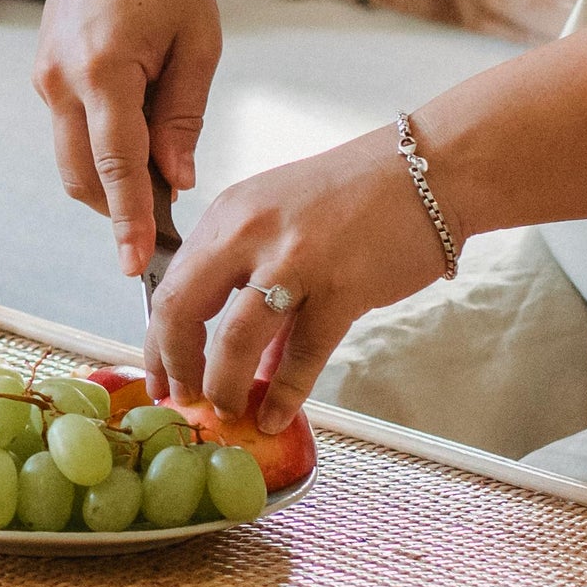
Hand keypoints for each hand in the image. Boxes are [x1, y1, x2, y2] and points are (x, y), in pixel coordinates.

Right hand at [34, 0, 221, 278]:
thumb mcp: (198, 46)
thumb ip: (183, 117)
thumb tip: (178, 182)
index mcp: (103, 67)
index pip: (116, 165)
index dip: (129, 221)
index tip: (137, 268)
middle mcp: (60, 75)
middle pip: (82, 176)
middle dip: (119, 210)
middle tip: (170, 228)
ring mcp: (44, 75)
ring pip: (72, 159)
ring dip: (111, 182)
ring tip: (162, 177)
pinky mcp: (43, 73)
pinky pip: (70, 131)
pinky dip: (101, 150)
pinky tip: (140, 140)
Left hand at [143, 128, 454, 427]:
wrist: (428, 169)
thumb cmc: (358, 194)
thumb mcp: (285, 222)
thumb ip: (256, 282)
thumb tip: (245, 357)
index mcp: (229, 214)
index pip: (171, 283)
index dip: (158, 339)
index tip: (160, 374)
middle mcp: (250, 233)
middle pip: (182, 309)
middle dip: (174, 365)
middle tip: (180, 398)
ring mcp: (294, 260)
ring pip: (234, 340)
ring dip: (222, 386)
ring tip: (226, 410)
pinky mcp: (341, 288)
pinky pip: (301, 356)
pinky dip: (283, 394)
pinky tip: (275, 416)